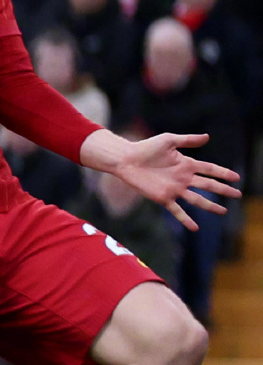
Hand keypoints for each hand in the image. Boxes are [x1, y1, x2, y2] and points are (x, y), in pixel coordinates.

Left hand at [89, 132, 241, 231]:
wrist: (126, 160)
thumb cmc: (146, 147)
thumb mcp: (169, 140)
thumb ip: (188, 140)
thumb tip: (208, 137)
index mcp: (186, 164)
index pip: (209, 169)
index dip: (222, 173)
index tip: (236, 177)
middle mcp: (183, 178)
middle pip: (208, 185)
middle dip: (223, 190)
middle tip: (237, 194)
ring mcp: (174, 189)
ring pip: (197, 199)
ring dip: (210, 206)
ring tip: (223, 211)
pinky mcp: (163, 198)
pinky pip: (177, 210)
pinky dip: (186, 219)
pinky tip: (195, 228)